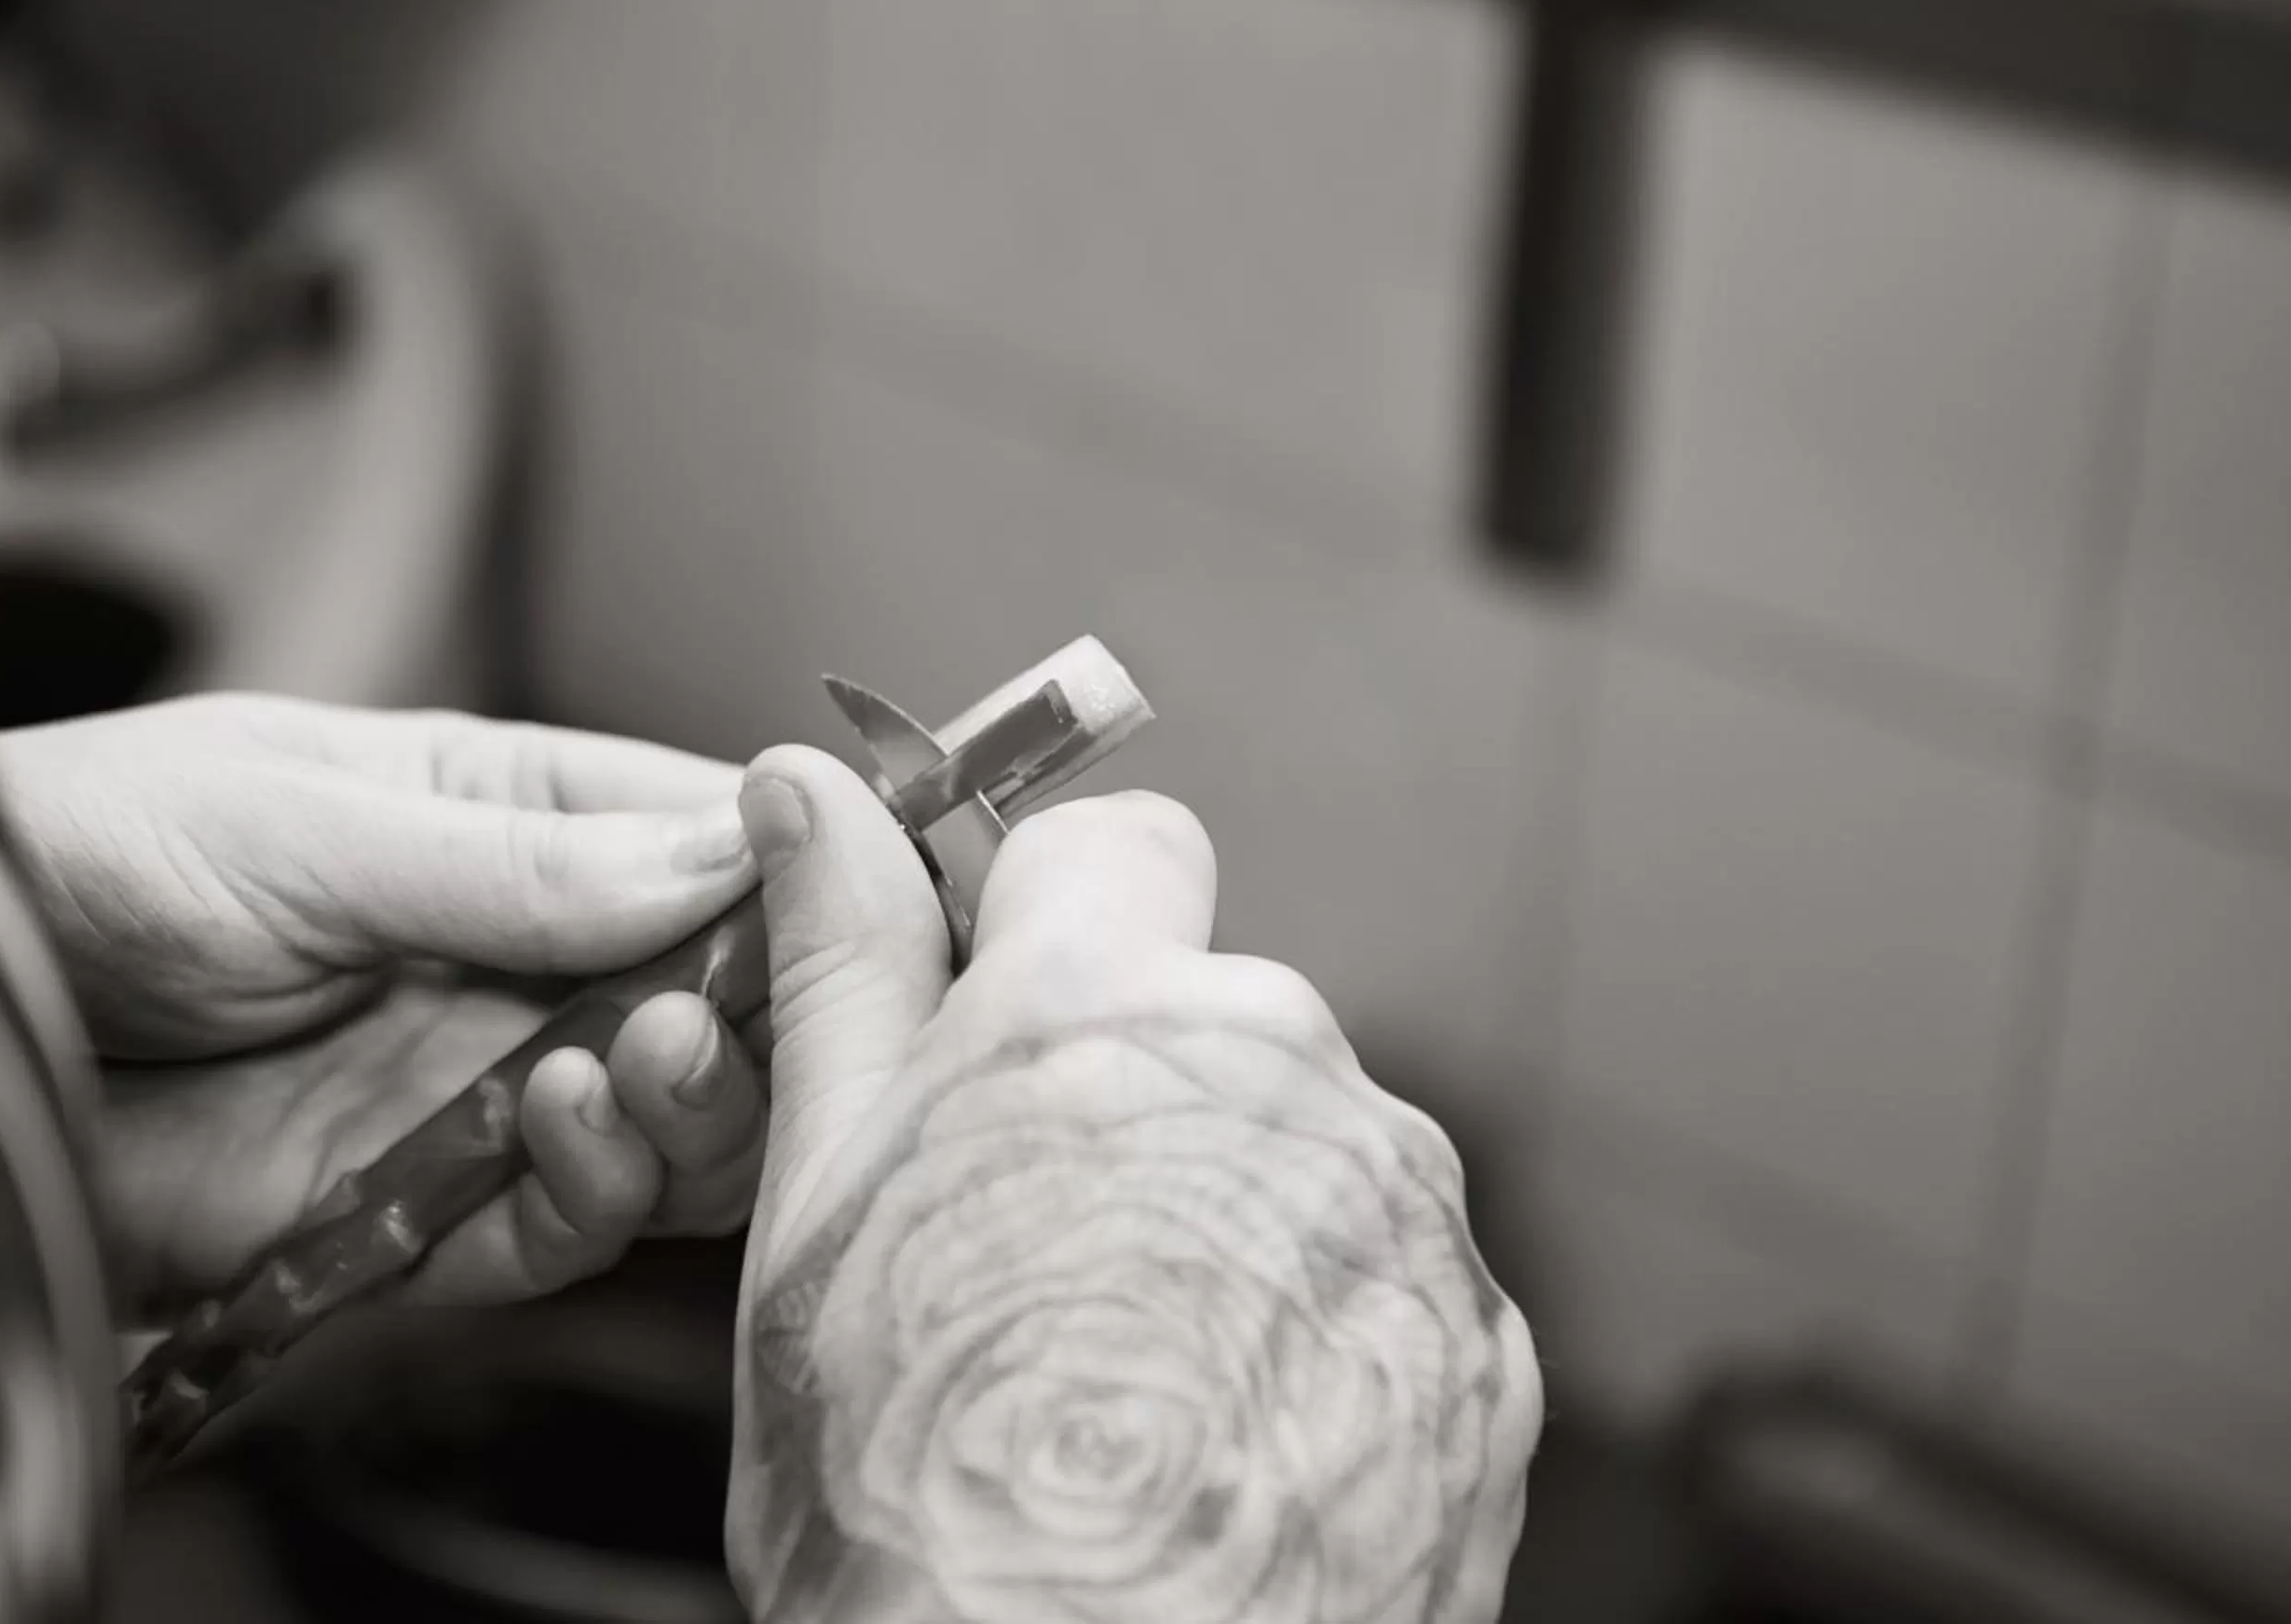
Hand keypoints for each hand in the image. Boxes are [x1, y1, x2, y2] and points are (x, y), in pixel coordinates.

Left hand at [0, 695, 769, 1313]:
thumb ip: (507, 858)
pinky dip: (587, 1194)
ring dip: (692, 1105)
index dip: (802, 865)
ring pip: (667, 1128)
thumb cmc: (82, 851)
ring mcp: (471, 1091)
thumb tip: (721, 852)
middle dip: (765, 1008)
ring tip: (655, 1055)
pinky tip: (564, 1124)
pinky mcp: (409, 1215)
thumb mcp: (296, 817)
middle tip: (755, 1003)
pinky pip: (551, 1231)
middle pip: (720, 1000)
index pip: (708, 837)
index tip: (868, 884)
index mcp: (510, 817)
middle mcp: (517, 959)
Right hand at [722, 749, 1541, 1623]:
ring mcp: (1399, 1210)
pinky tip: (1226, 1438)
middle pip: (1213, 1016)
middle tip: (1030, 1253)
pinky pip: (1386, 1281)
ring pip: (1300, 1153)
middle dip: (1133, 1095)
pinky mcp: (1480, 1343)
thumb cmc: (922, 1495)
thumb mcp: (819, 1204)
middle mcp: (1282, 1071)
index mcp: (1104, 1006)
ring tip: (1127, 1378)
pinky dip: (1318, 1334)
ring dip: (1228, 1218)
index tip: (1009, 1019)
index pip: (1116, 842)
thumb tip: (811, 794)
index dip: (1051, 924)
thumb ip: (842, 967)